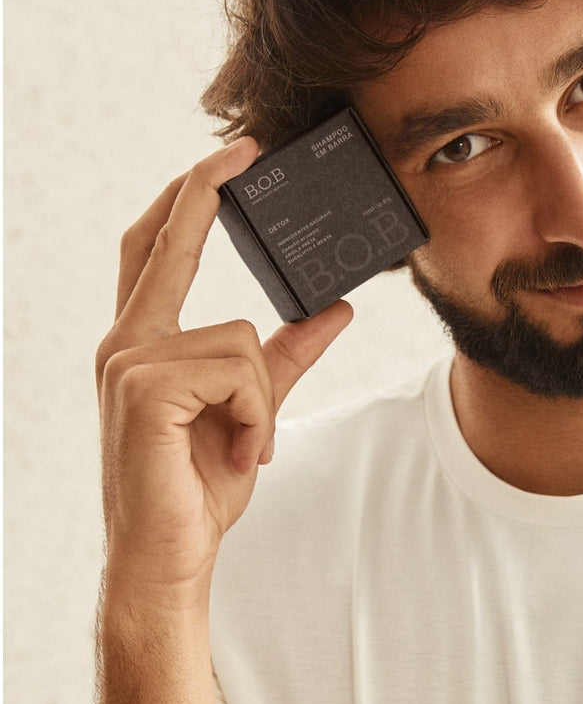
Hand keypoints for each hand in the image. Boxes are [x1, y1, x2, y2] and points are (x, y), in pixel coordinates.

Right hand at [95, 139, 352, 606]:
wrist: (170, 554)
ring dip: (262, 398)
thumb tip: (336, 309)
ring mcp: (129, 364)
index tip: (229, 157)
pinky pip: (238, 371)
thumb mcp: (254, 408)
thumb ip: (289, 356)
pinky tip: (239, 449)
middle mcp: (125, 344)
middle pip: (166, 245)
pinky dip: (256, 414)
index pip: (157, 250)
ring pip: (240, 337)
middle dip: (205, 192)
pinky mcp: (144, 390)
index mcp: (144, 344)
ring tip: (246, 442)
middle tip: (248, 148)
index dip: (188, 199)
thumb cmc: (199, 483)